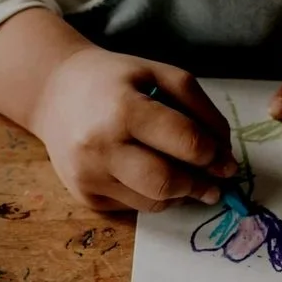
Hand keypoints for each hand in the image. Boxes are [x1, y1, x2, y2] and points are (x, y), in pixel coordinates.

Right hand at [0, 9, 235, 212]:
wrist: (54, 92)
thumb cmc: (114, 80)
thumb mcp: (160, 74)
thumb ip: (199, 109)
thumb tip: (224, 155)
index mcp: (123, 109)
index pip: (185, 142)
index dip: (215, 155)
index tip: (227, 161)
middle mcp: (100, 147)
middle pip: (168, 183)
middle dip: (202, 186)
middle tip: (216, 183)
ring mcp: (89, 176)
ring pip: (154, 202)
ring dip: (180, 194)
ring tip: (186, 177)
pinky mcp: (85, 197)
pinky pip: (134, 207)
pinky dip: (152, 195)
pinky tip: (149, 173)